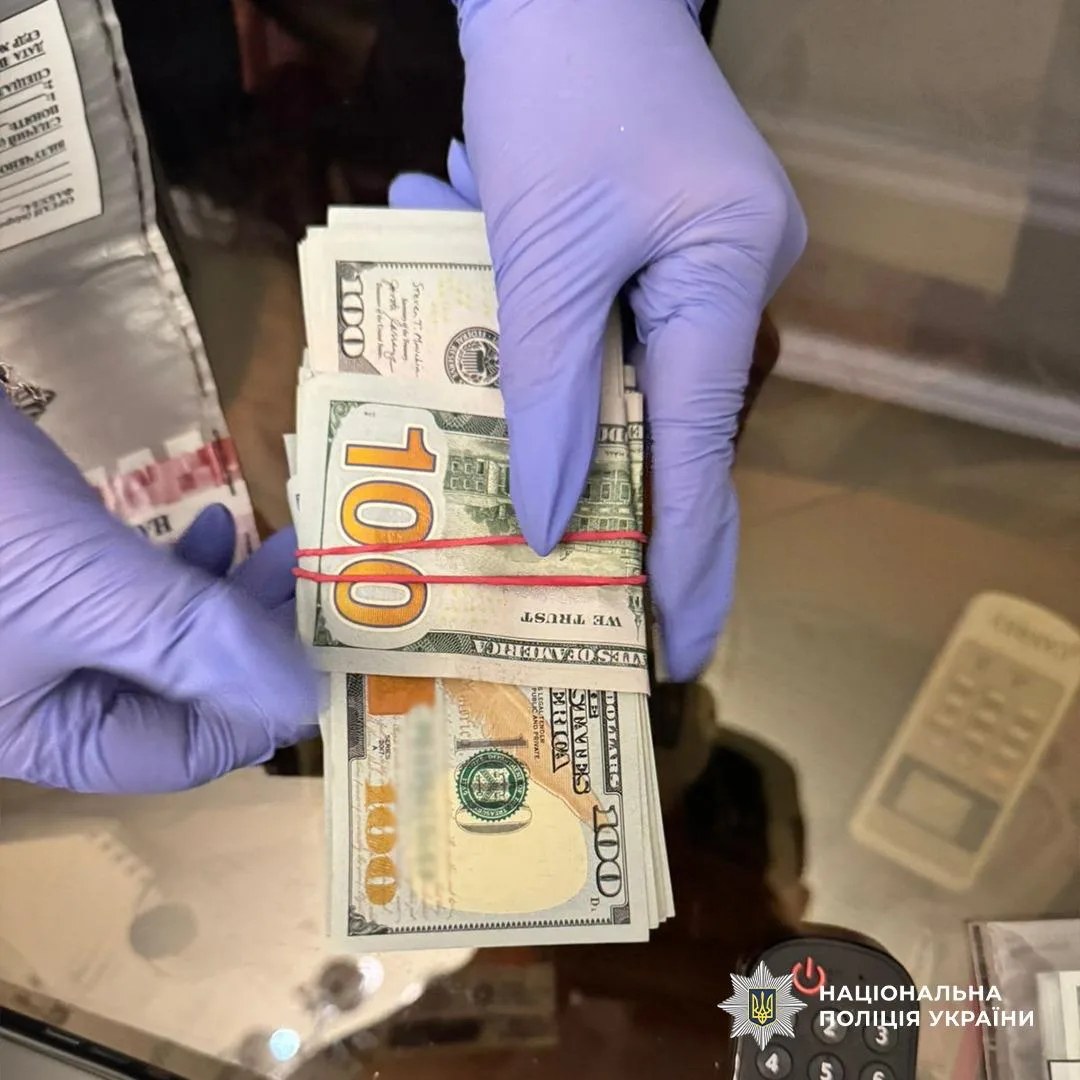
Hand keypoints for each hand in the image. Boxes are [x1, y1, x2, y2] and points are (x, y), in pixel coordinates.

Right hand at [0, 401, 318, 793]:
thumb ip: (190, 644)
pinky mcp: (41, 579)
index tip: (325, 650)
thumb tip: (300, 700)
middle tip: (306, 583)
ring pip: (162, 639)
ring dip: (225, 595)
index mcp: (42, 733)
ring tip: (272, 546)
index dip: (260, 708)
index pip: (180, 751)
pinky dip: (178, 567)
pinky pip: (130, 596)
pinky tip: (209, 526)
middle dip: (250, 639)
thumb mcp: (83, 586)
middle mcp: (42, 698)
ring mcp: (39, 637)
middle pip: (178, 694)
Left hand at [390, 0, 804, 679]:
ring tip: (482, 378)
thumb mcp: (541, 252)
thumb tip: (553, 518)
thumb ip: (548, 392)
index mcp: (723, 280)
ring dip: (539, 380)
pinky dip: (534, 322)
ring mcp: (695, 265)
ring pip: (620, 374)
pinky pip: (598, 320)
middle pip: (669, 430)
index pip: (701, 454)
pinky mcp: (654, 248)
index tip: (677, 647)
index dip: (685, 560)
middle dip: (615, 501)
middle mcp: (726, 284)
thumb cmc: (557, 89)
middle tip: (584, 598)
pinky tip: (460, 246)